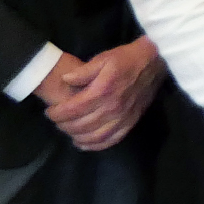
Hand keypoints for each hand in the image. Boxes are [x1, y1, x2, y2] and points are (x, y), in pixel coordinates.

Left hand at [40, 37, 166, 150]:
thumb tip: (65, 79)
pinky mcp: (131, 122)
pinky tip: (85, 143)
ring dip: (78, 137)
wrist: (153, 62)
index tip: (49, 112)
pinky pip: (112, 140)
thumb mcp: (102, 58)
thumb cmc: (125, 59)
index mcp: (103, 91)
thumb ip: (83, 71)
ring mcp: (123, 117)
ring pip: (96, 136)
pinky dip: (97, 145)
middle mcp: (113, 107)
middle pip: (82, 125)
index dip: (58, 114)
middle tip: (56, 121)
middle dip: (64, 125)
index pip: (73, 109)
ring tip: (68, 132)